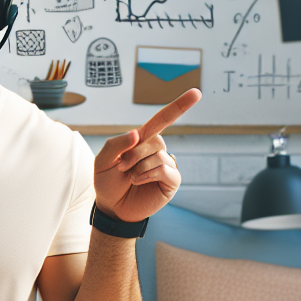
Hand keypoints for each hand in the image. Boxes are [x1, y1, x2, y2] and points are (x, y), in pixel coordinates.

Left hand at [94, 89, 199, 222]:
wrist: (112, 208)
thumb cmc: (108, 182)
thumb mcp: (102, 160)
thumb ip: (116, 143)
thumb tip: (138, 134)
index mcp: (142, 140)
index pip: (164, 119)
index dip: (180, 106)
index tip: (197, 92)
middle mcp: (157, 150)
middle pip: (156, 140)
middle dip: (134, 154)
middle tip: (122, 167)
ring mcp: (166, 165)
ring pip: (158, 156)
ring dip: (138, 167)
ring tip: (129, 177)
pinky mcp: (171, 181)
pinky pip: (165, 170)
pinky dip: (148, 174)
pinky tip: (139, 181)